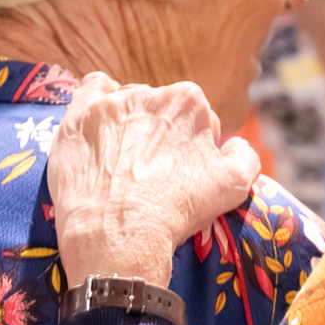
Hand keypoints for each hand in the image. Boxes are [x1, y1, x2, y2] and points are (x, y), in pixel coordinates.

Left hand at [48, 73, 261, 288]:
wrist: (120, 235)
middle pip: (161, 110)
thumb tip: (235, 145)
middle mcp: (151, 93)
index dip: (192, 147)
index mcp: (190, 103)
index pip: (197, 119)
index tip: (182, 172)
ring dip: (129, 124)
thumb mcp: (233, 187)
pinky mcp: (80, 117)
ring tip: (123, 161)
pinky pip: (92, 89)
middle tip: (152, 171)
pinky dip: (98, 102)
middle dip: (159, 134)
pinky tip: (100, 125)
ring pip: (127, 103)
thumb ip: (245, 156)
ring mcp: (111, 103)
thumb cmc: (178, 211)